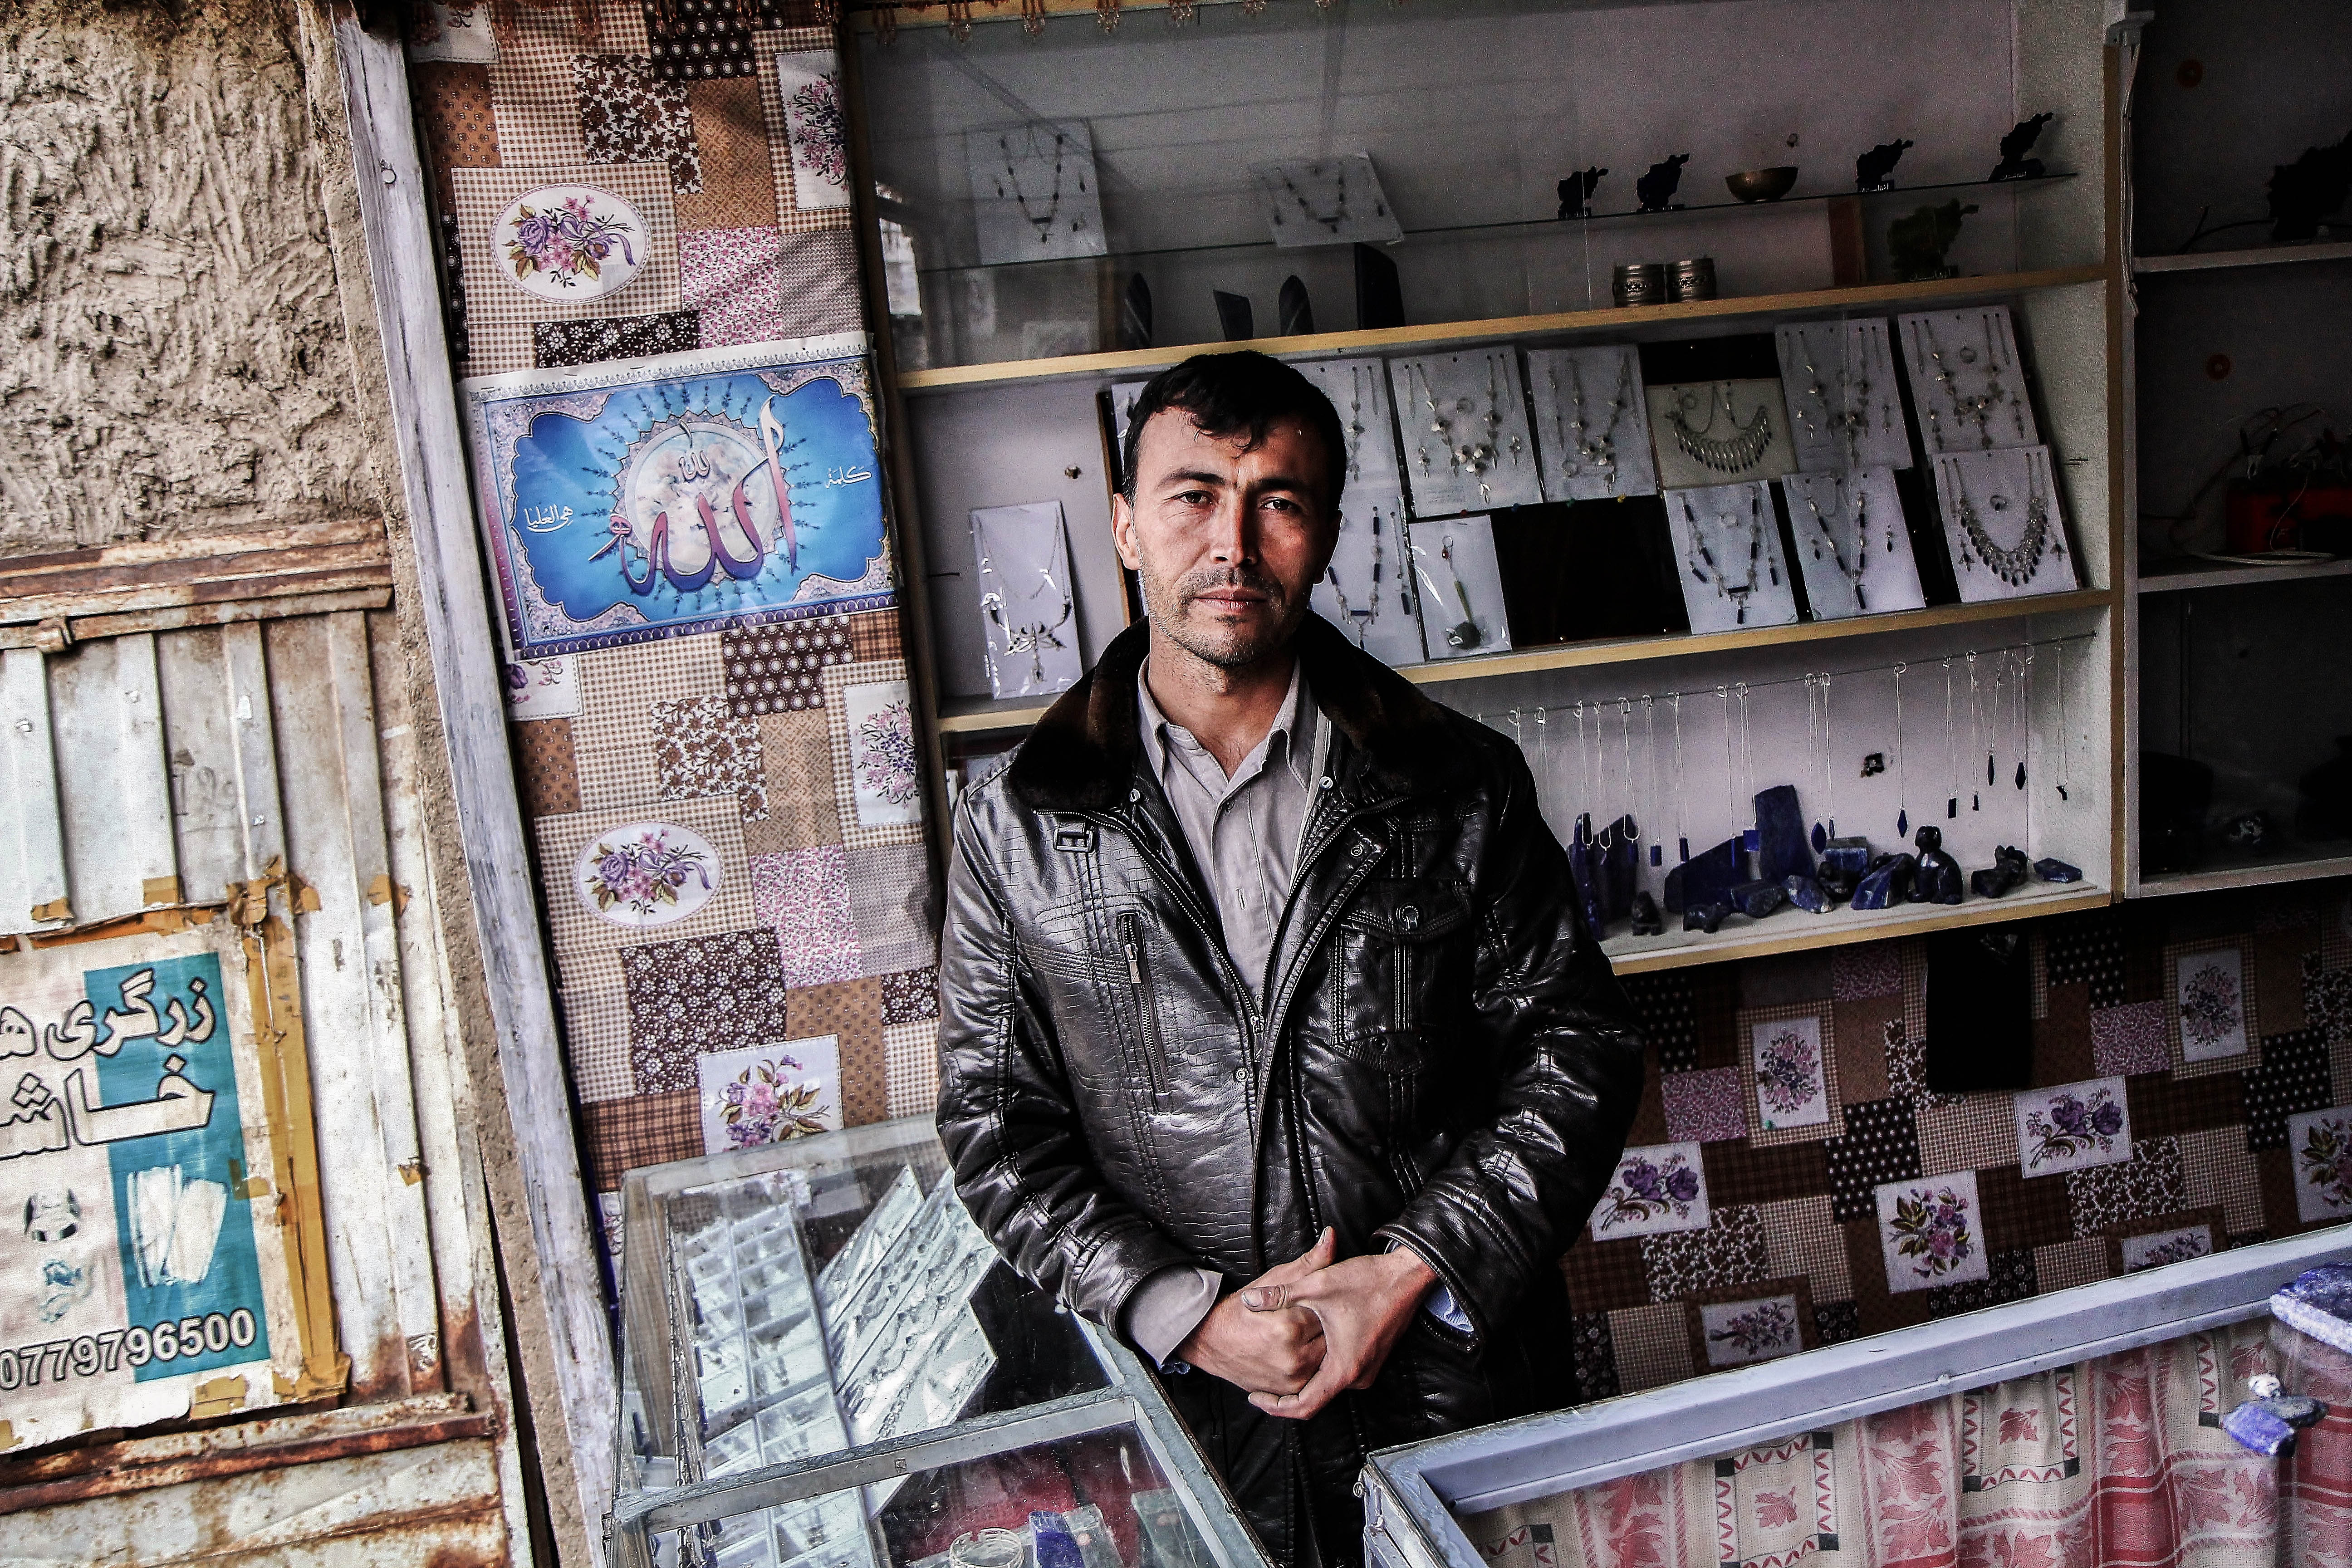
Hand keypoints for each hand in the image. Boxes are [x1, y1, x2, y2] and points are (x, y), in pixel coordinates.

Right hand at [1175, 1230, 1335, 1395]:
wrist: (1212, 1341)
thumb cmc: (1242, 1310)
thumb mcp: (1275, 1279)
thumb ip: (1309, 1263)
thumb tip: (1331, 1238)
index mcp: (1289, 1327)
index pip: (1329, 1312)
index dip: (1327, 1304)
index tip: (1321, 1300)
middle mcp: (1293, 1357)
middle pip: (1333, 1338)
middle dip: (1330, 1326)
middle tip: (1318, 1317)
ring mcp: (1292, 1379)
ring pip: (1328, 1359)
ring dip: (1326, 1346)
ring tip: (1313, 1333)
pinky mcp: (1290, 1392)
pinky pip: (1317, 1377)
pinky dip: (1316, 1364)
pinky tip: (1307, 1350)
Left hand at [1240, 1245, 1436, 1420]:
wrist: (1407, 1275)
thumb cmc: (1368, 1281)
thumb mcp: (1317, 1285)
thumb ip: (1279, 1295)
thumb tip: (1248, 1301)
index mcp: (1343, 1367)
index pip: (1305, 1406)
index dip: (1276, 1407)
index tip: (1255, 1398)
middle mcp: (1358, 1376)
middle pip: (1316, 1399)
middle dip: (1286, 1394)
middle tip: (1260, 1384)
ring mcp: (1368, 1369)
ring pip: (1328, 1385)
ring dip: (1304, 1380)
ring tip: (1277, 1369)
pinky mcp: (1372, 1358)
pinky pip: (1341, 1374)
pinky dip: (1319, 1370)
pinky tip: (1304, 1353)